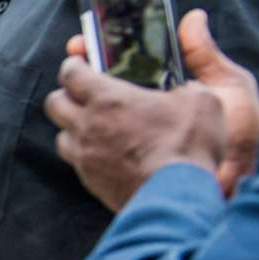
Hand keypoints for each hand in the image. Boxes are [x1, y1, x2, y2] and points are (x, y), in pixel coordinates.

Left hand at [47, 10, 258, 209]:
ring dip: (73, 127)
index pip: (71, 72)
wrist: (177, 197)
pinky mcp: (90, 182)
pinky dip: (85, 153)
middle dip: (67, 94)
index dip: (75, 64)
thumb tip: (186, 78)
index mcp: (108, 99)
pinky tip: (106, 152)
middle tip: (86, 93)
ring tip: (96, 125)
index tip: (83, 61)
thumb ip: (188, 81)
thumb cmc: (189, 146)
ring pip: (62, 135)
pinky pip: (76, 162)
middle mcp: (87, 127)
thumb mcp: (202, 99)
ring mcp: (85, 157)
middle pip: (55, 103)